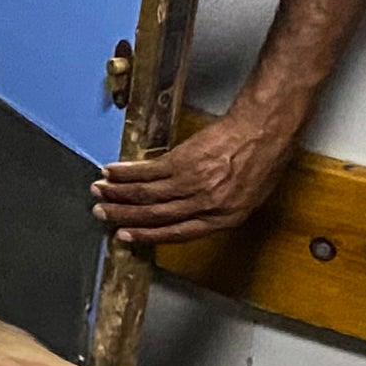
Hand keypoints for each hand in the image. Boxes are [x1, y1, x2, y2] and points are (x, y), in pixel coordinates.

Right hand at [92, 106, 298, 244]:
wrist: (266, 129)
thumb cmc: (265, 159)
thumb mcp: (250, 195)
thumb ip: (219, 208)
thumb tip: (193, 212)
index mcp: (223, 218)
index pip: (178, 233)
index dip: (148, 236)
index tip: (126, 236)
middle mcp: (205, 205)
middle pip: (155, 215)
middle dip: (124, 215)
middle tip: (102, 214)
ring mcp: (193, 183)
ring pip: (147, 194)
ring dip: (118, 193)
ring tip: (99, 191)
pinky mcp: (184, 161)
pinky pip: (149, 171)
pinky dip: (127, 172)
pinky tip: (113, 171)